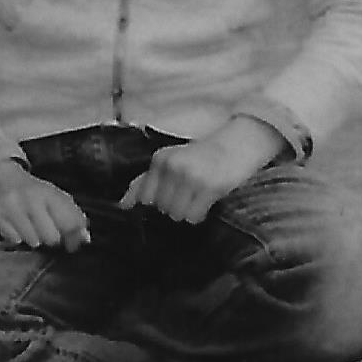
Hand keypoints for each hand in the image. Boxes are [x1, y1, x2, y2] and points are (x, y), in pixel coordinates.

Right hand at [0, 163, 94, 250]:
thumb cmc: (30, 191)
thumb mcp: (54, 197)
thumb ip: (72, 217)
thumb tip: (85, 239)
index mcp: (50, 193)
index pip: (70, 224)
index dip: (73, 238)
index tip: (72, 244)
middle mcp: (31, 198)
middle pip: (51, 237)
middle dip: (50, 238)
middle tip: (43, 229)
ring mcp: (10, 206)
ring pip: (32, 241)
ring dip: (32, 238)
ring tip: (27, 226)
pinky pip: (13, 239)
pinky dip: (15, 237)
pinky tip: (13, 226)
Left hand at [127, 118, 279, 227]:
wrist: (238, 145)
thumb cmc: (202, 156)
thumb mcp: (172, 161)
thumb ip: (146, 181)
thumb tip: (123, 205)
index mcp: (159, 160)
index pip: (144, 196)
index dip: (155, 204)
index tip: (166, 201)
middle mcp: (171, 167)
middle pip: (160, 208)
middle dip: (172, 208)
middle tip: (187, 198)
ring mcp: (190, 177)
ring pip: (176, 214)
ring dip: (186, 213)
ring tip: (196, 200)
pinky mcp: (209, 188)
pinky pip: (194, 216)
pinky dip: (198, 215)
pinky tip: (205, 205)